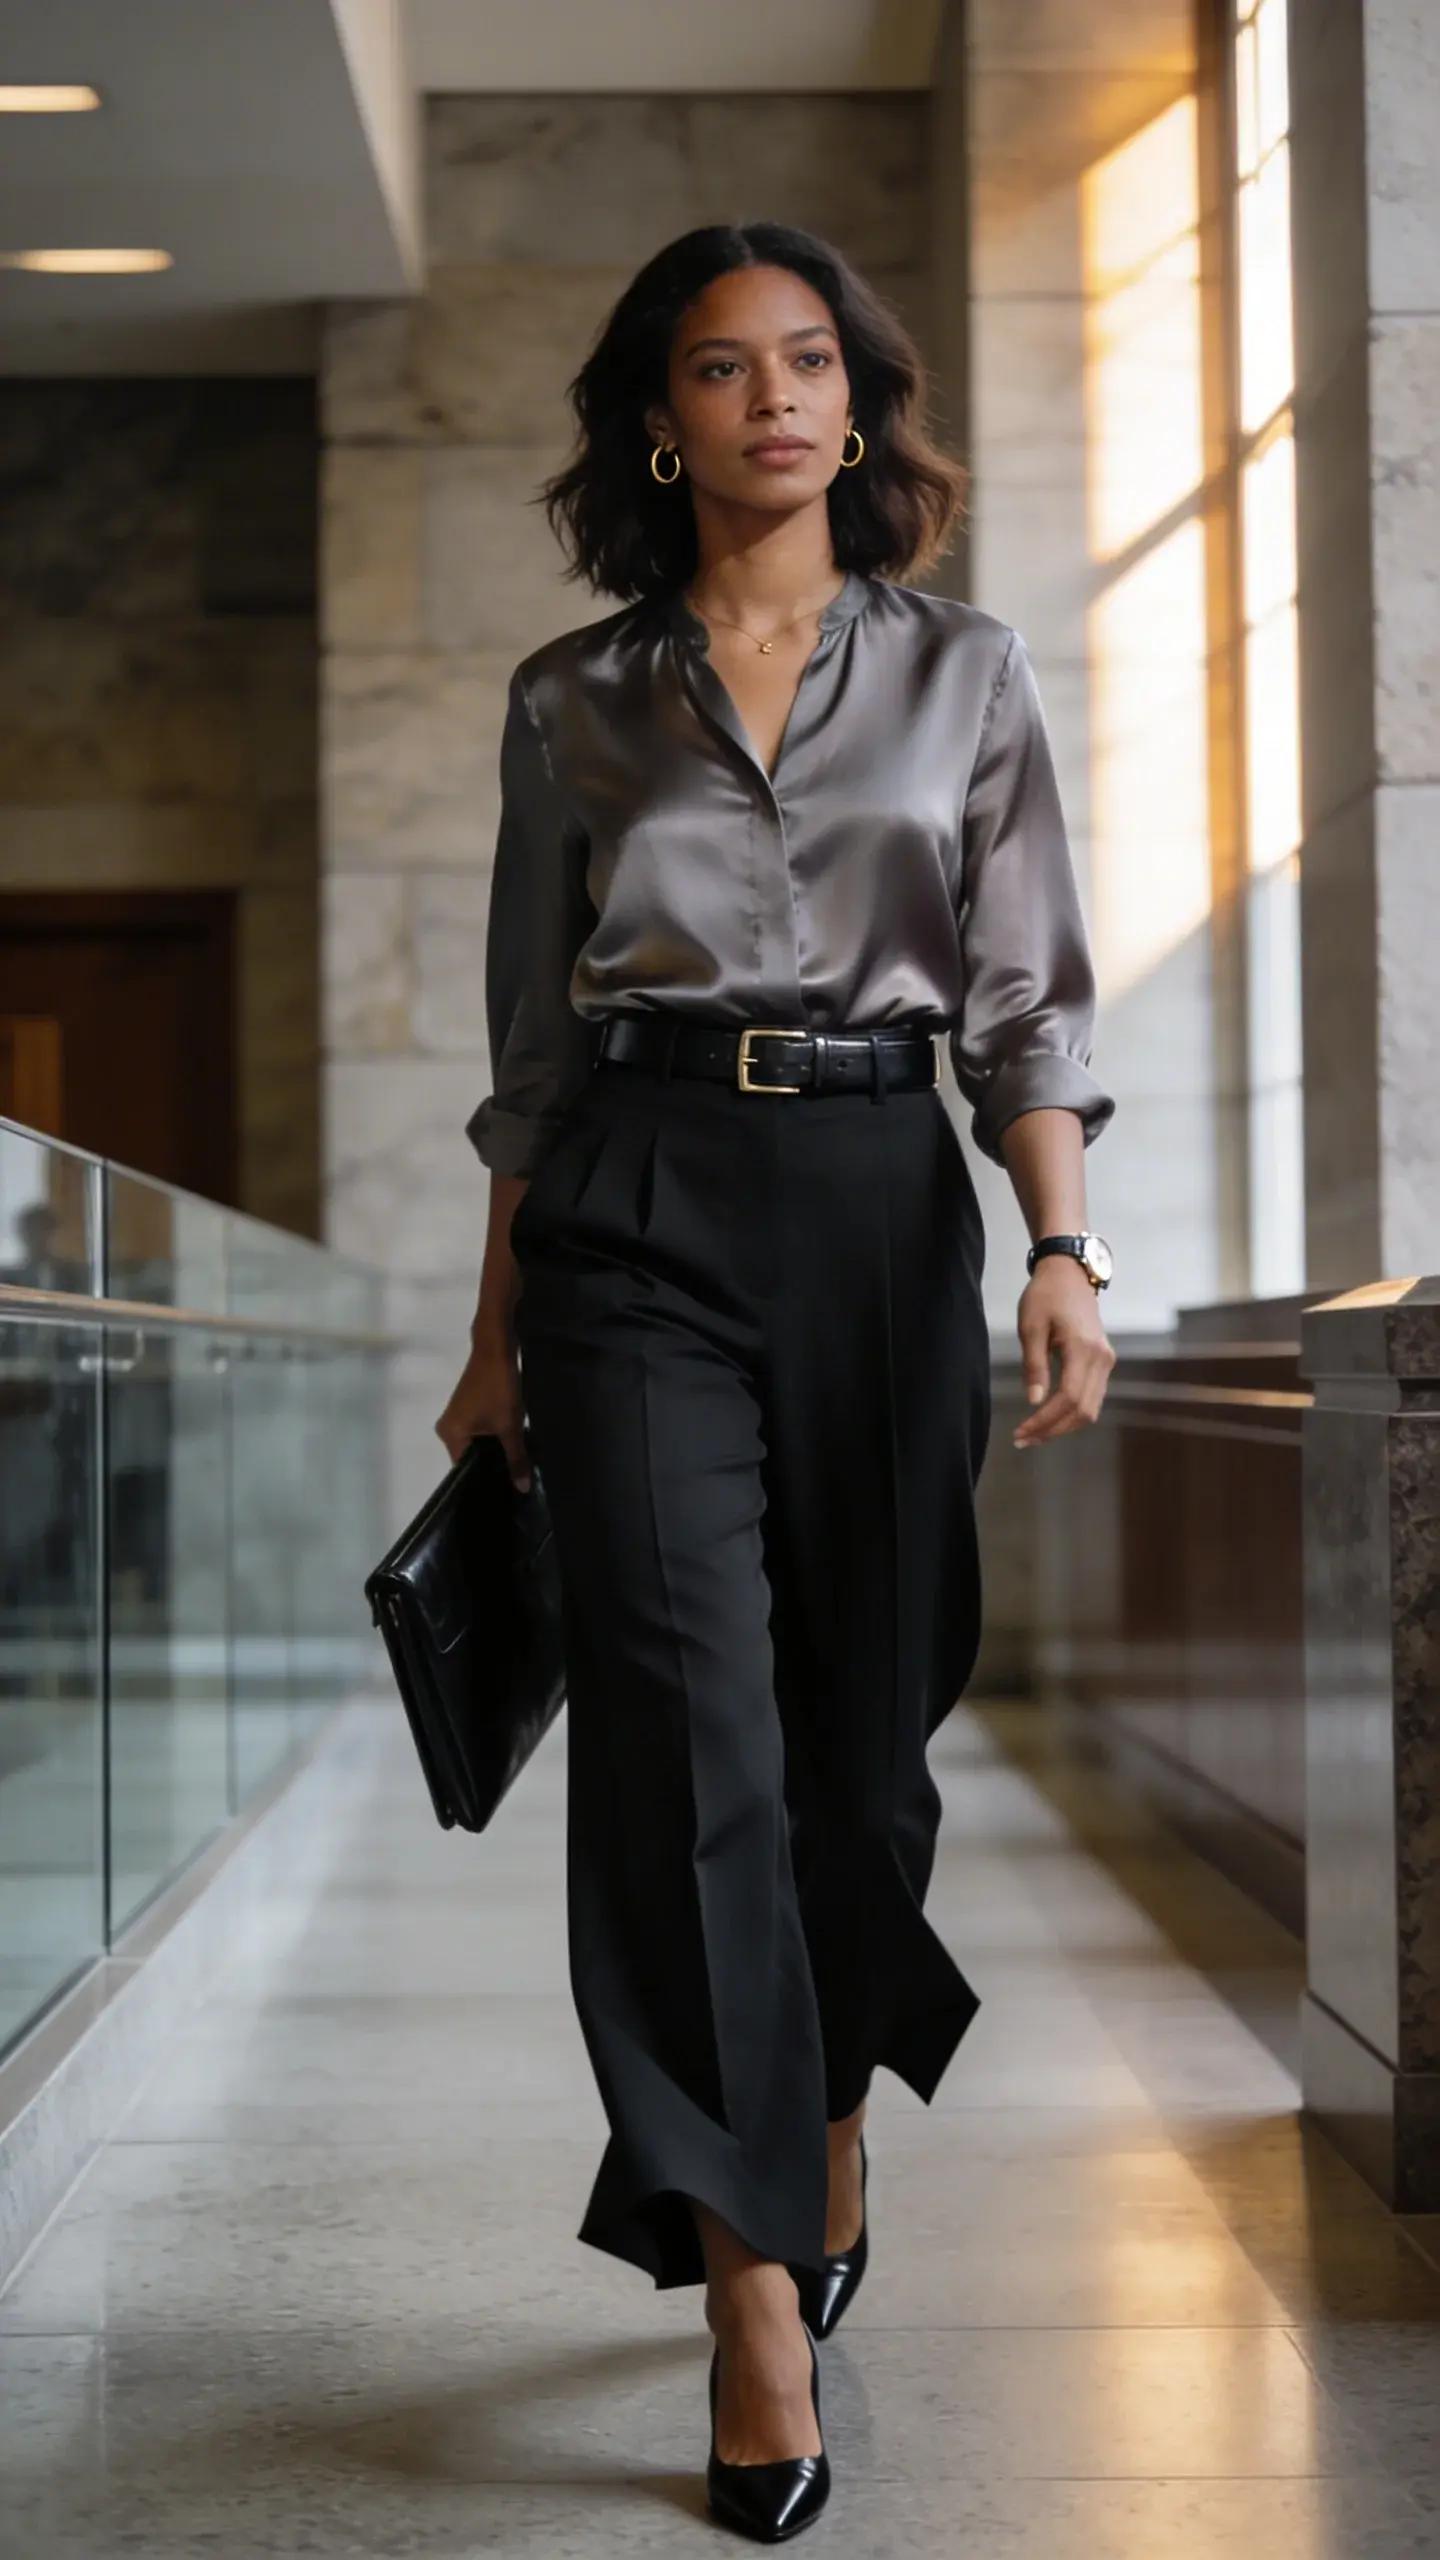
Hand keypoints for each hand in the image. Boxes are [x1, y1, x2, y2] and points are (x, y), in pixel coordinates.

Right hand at [435, 1326, 532, 1487]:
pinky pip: (478, 1430)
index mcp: (450, 1436)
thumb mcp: (510, 1426)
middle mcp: (447, 1428)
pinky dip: (492, 1436)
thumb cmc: (498, 1388)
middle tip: (514, 1482)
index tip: (503, 1493)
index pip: (464, 1470)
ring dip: (494, 1450)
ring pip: (476, 1443)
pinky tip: (510, 1444)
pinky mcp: (467, 1406)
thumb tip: (522, 1488)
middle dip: (491, 1465)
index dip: (484, 1479)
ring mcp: (456, 1416)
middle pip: (470, 1456)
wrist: (496, 1347)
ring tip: (514, 1466)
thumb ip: (516, 1458)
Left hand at [1013, 1258, 1114, 1447]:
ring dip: (1063, 1425)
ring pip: (1091, 1408)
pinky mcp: (1103, 1361)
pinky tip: (1050, 1417)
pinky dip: (1072, 1413)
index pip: (1068, 1398)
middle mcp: (1101, 1359)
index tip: (1021, 1433)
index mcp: (1083, 1349)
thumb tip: (1034, 1402)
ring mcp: (1106, 1361)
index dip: (1045, 1421)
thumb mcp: (1031, 1327)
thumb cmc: (1045, 1295)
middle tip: (1023, 1440)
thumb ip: (1034, 1365)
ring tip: (1034, 1433)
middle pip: (1082, 1410)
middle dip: (1053, 1430)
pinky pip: (1092, 1397)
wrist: (1069, 1273)